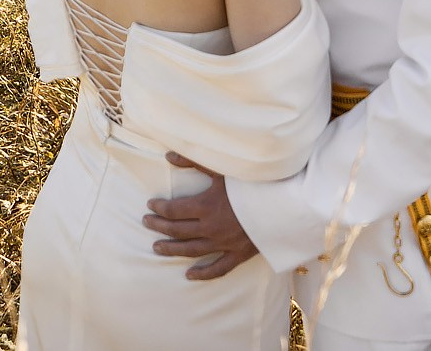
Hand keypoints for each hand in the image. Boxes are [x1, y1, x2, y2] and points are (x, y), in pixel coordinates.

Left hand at [142, 152, 260, 279]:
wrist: (284, 206)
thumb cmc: (253, 184)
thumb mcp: (223, 170)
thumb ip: (194, 162)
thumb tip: (168, 156)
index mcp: (206, 206)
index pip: (173, 210)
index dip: (159, 208)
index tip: (150, 205)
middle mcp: (211, 228)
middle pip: (177, 230)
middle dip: (159, 226)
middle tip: (146, 223)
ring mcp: (224, 244)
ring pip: (191, 250)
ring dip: (172, 249)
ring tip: (156, 248)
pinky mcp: (239, 255)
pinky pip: (218, 268)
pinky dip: (203, 273)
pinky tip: (189, 275)